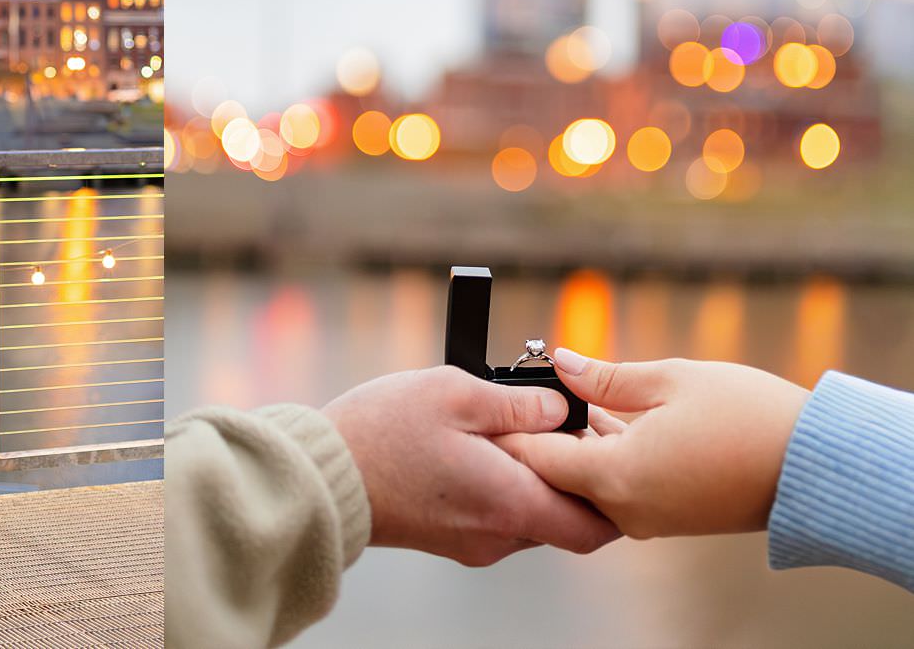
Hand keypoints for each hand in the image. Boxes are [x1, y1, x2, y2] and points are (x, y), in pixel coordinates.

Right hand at [322, 365, 618, 565]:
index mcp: (511, 503)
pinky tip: (477, 445)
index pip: (596, 524)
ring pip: (530, 514)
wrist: (322, 477)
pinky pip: (496, 515)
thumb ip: (519, 403)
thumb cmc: (382, 434)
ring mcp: (471, 543)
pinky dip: (503, 484)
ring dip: (532, 476)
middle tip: (557, 420)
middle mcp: (498, 536)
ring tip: (508, 425)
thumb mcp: (455, 392)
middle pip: (565, 518)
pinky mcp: (448, 538)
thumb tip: (561, 407)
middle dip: (571, 473)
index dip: (613, 489)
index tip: (604, 445)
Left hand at [495, 351, 808, 538]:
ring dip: (573, 444)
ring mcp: (647, 519)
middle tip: (521, 393)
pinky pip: (615, 490)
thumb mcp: (670, 380)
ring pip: (584, 483)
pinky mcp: (667, 519)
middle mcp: (625, 509)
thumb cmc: (750, 419)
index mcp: (616, 476)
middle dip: (538, 435)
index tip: (492, 402)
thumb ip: (605, 377)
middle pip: (554, 475)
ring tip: (565, 397)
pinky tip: (605, 419)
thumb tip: (560, 363)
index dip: (510, 428)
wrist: (816, 467)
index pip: (536, 458)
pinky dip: (602, 457)